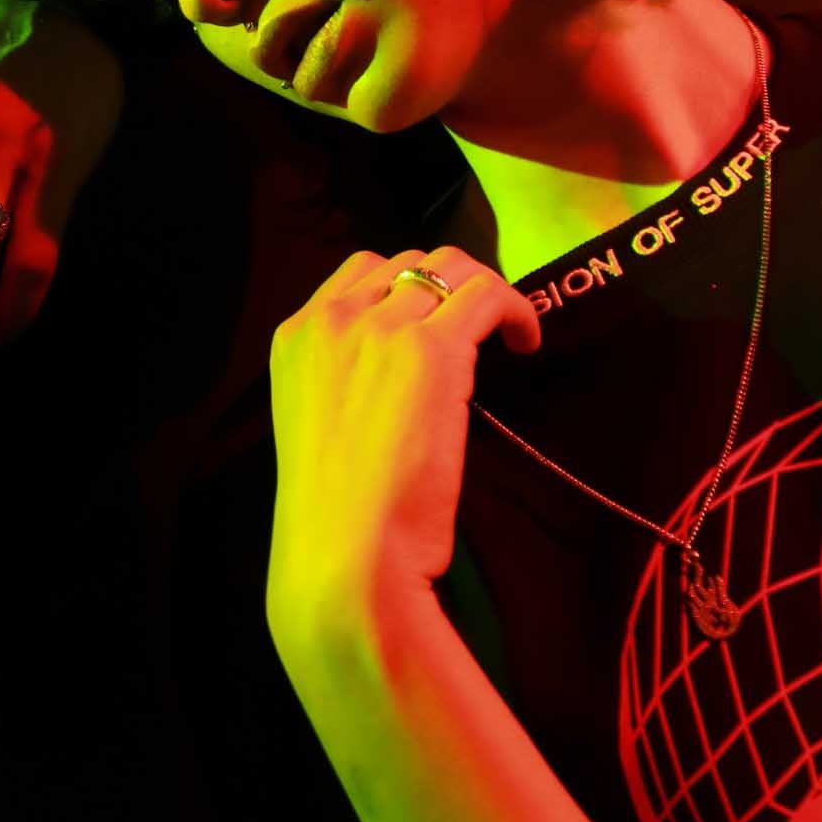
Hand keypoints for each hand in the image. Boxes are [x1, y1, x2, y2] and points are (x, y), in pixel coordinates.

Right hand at [266, 245, 540, 643]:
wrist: (343, 558)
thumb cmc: (336, 518)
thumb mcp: (319, 427)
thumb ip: (348, 379)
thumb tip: (404, 367)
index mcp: (296, 337)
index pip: (361, 271)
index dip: (409, 289)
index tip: (437, 321)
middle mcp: (333, 319)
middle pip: (410, 263)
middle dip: (450, 289)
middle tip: (478, 330)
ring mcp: (380, 329)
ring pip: (452, 269)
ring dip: (485, 294)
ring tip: (506, 334)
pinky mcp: (431, 351)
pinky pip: (488, 296)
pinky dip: (516, 311)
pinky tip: (525, 344)